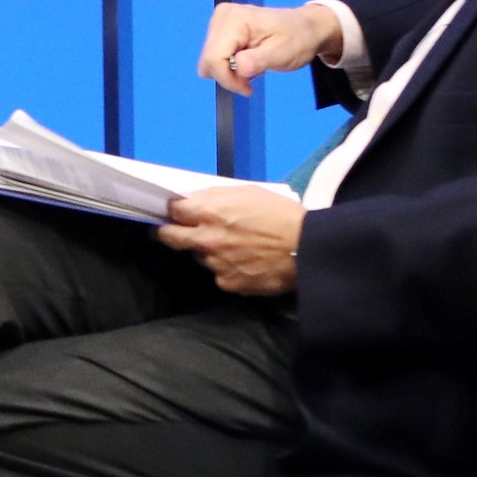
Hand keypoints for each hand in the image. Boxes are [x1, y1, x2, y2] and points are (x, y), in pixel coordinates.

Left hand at [156, 184, 304, 294]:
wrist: (308, 249)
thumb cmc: (282, 215)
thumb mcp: (248, 193)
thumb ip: (215, 197)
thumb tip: (191, 200)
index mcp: (209, 212)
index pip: (172, 211)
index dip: (172, 211)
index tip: (173, 213)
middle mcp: (205, 239)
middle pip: (169, 237)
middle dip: (168, 233)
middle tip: (174, 232)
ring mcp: (214, 264)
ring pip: (199, 257)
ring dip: (208, 251)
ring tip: (233, 247)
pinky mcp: (227, 283)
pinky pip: (219, 274)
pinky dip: (227, 269)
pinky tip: (245, 263)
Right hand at [195, 0, 340, 94]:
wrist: (306, 28)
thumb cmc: (298, 39)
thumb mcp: (283, 53)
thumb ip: (259, 60)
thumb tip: (238, 68)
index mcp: (235, 19)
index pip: (214, 58)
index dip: (227, 79)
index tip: (248, 89)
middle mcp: (222, 17)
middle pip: (207, 60)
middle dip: (228, 76)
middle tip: (251, 79)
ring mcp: (219, 22)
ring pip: (208, 61)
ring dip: (228, 72)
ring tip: (253, 66)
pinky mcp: (219, 29)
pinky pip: (213, 57)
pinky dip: (228, 66)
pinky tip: (246, 60)